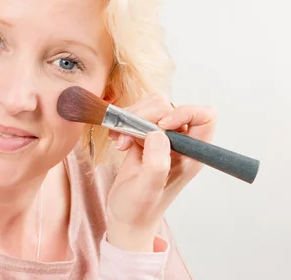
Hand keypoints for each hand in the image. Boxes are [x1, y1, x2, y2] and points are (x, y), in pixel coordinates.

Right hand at [105, 93, 216, 251]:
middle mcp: (180, 143)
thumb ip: (157, 163)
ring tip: (120, 141)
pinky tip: (118, 141)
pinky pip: (136, 116)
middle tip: (129, 136)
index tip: (161, 126)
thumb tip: (157, 133)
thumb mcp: (148, 189)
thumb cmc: (139, 209)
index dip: (184, 113)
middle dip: (145, 116)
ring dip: (132, 118)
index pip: (204, 117)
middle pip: (169, 107)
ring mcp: (161, 139)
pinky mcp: (144, 137)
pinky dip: (123, 123)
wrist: (125, 217)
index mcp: (192, 154)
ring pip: (151, 107)